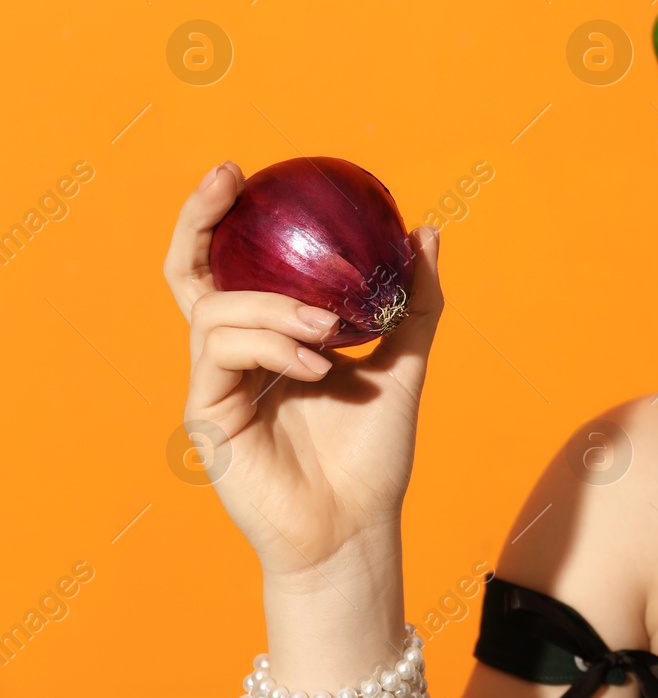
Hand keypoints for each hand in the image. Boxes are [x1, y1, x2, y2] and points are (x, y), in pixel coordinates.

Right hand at [163, 161, 444, 584]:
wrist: (358, 523)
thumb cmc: (373, 452)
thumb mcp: (404, 364)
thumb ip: (415, 302)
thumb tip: (427, 231)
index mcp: (270, 337)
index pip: (233, 267)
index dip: (225, 217)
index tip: (244, 173)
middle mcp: (234, 354)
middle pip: (191, 274)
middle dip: (199, 219)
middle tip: (229, 181)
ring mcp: (215, 382)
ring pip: (216, 311)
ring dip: (274, 307)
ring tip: (327, 329)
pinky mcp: (207, 413)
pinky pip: (222, 353)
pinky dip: (271, 345)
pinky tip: (315, 363)